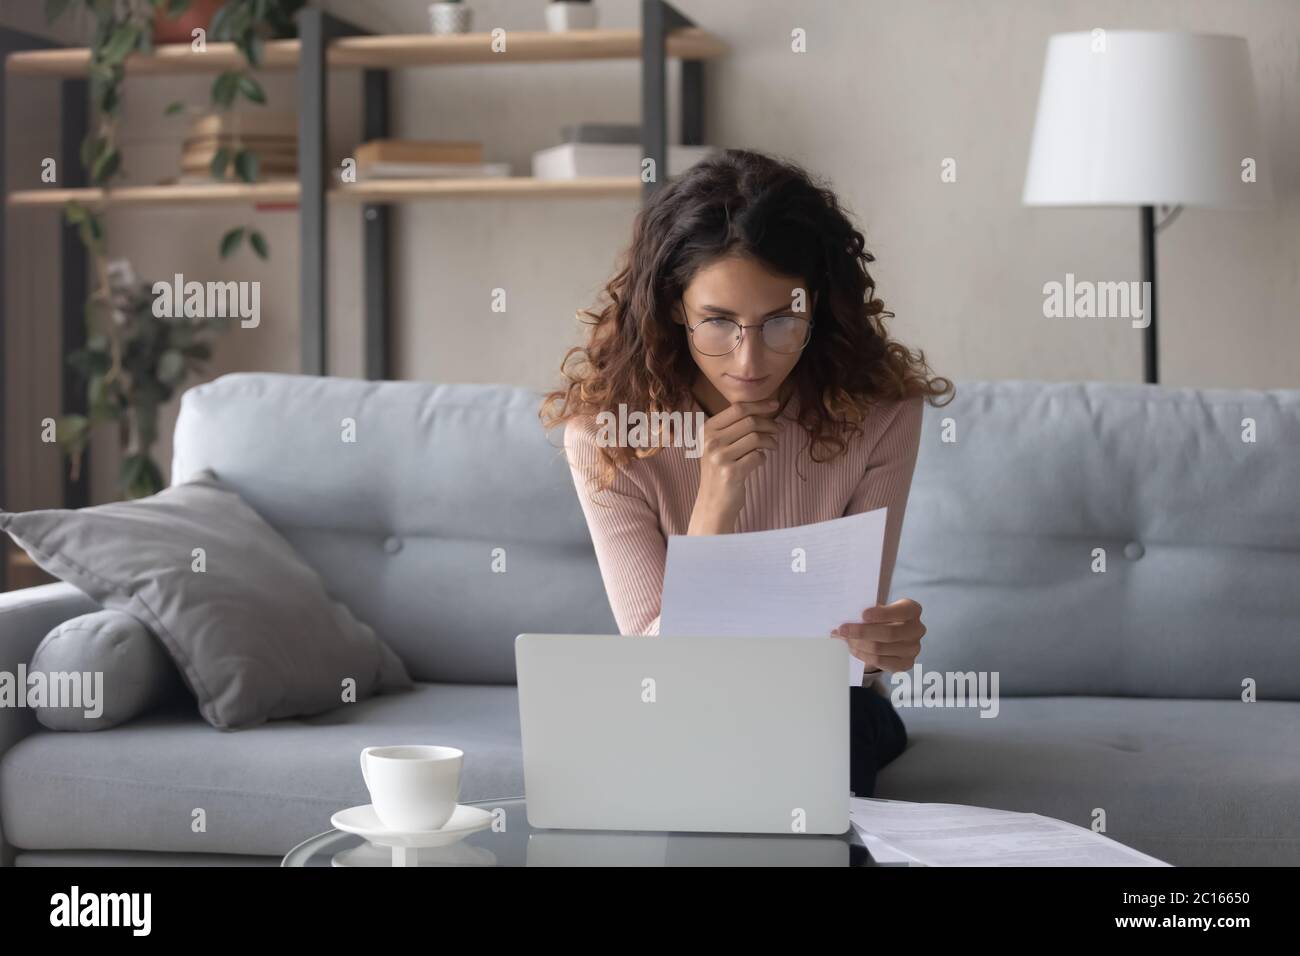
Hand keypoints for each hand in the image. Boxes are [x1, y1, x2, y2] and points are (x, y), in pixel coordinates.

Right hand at [688, 399, 779, 534]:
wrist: (712, 502)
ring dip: (770, 441)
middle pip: (749, 422)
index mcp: (706, 430)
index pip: (737, 409)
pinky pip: (757, 456)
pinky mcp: (731, 473)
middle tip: (780, 429)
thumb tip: (763, 409)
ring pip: (756, 438)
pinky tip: (760, 461)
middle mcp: (710, 442)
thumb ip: (733, 427)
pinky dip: (763, 457)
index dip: (759, 405)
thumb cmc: (719, 470)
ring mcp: (719, 457)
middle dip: (770, 424)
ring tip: (773, 446)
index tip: (775, 404)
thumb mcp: (717, 445)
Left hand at [831, 598, 924, 673]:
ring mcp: (913, 648)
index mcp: (912, 609)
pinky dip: (862, 655)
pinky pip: (880, 661)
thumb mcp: (877, 609)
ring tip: (843, 639)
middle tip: (842, 629)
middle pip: (889, 633)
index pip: (901, 611)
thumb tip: (845, 618)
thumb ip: (867, 611)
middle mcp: (917, 629)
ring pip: (880, 649)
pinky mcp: (905, 663)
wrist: (889, 633)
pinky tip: (852, 649)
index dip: (882, 614)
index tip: (863, 614)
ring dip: (857, 644)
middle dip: (862, 632)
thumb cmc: (880, 617)